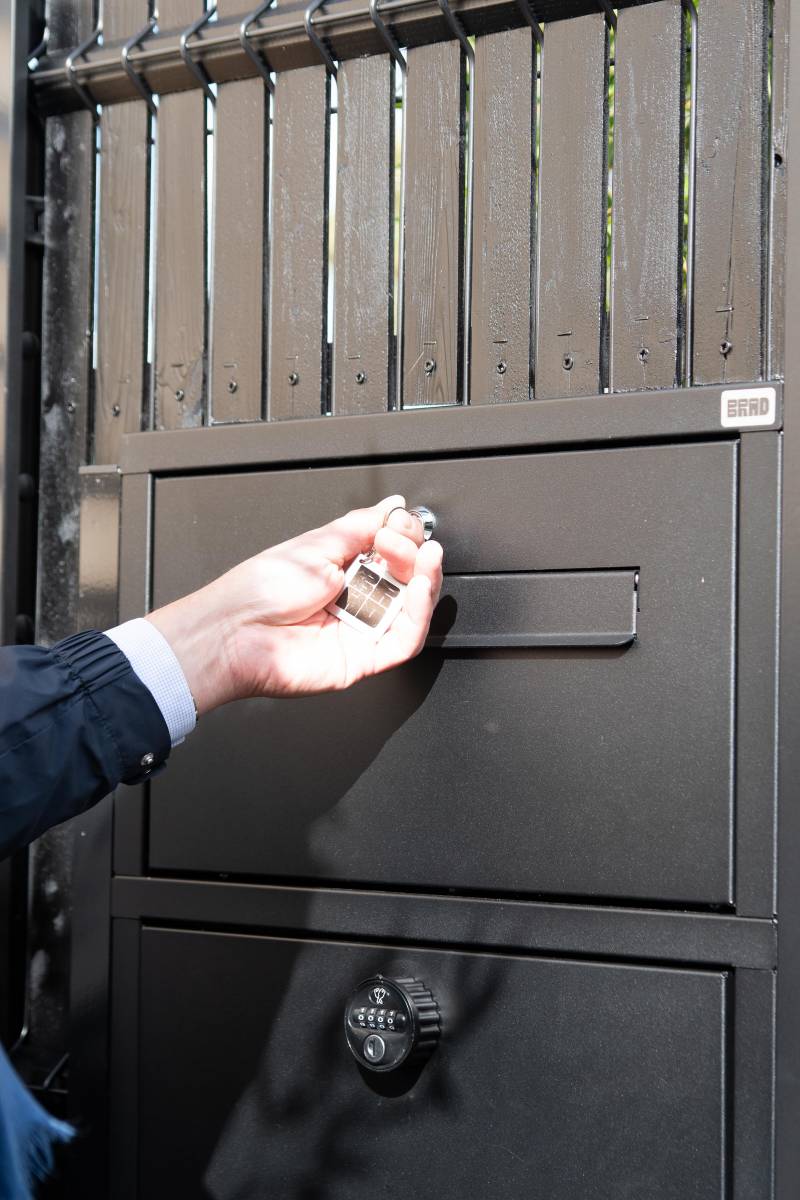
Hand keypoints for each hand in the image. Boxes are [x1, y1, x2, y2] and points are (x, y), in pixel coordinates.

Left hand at [145, 496, 443, 713]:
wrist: (232, 632)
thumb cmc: (258, 591)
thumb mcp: (316, 544)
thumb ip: (361, 526)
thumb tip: (393, 506)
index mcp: (344, 568)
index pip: (393, 551)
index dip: (405, 535)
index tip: (400, 523)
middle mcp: (357, 599)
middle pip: (408, 579)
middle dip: (415, 554)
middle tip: (403, 541)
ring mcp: (361, 630)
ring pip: (413, 610)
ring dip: (426, 581)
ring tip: (423, 557)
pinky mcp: (364, 660)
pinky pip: (404, 641)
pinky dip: (418, 614)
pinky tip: (416, 589)